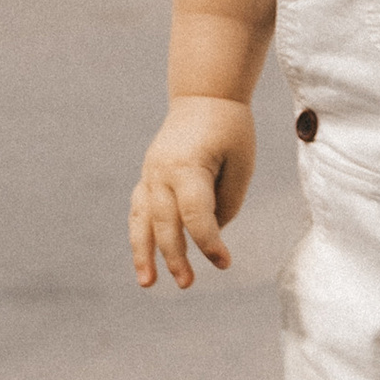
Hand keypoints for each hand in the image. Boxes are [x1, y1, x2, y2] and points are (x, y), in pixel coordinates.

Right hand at [131, 99, 256, 290]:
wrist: (204, 95)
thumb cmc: (230, 130)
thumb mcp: (241, 165)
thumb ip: (226, 203)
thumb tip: (209, 232)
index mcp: (187, 167)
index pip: (195, 216)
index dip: (209, 243)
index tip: (225, 263)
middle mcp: (161, 173)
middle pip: (165, 223)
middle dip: (175, 256)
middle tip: (188, 284)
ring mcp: (150, 174)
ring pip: (141, 221)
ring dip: (143, 254)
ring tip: (147, 284)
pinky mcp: (148, 176)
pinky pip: (139, 211)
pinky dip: (140, 235)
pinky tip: (145, 259)